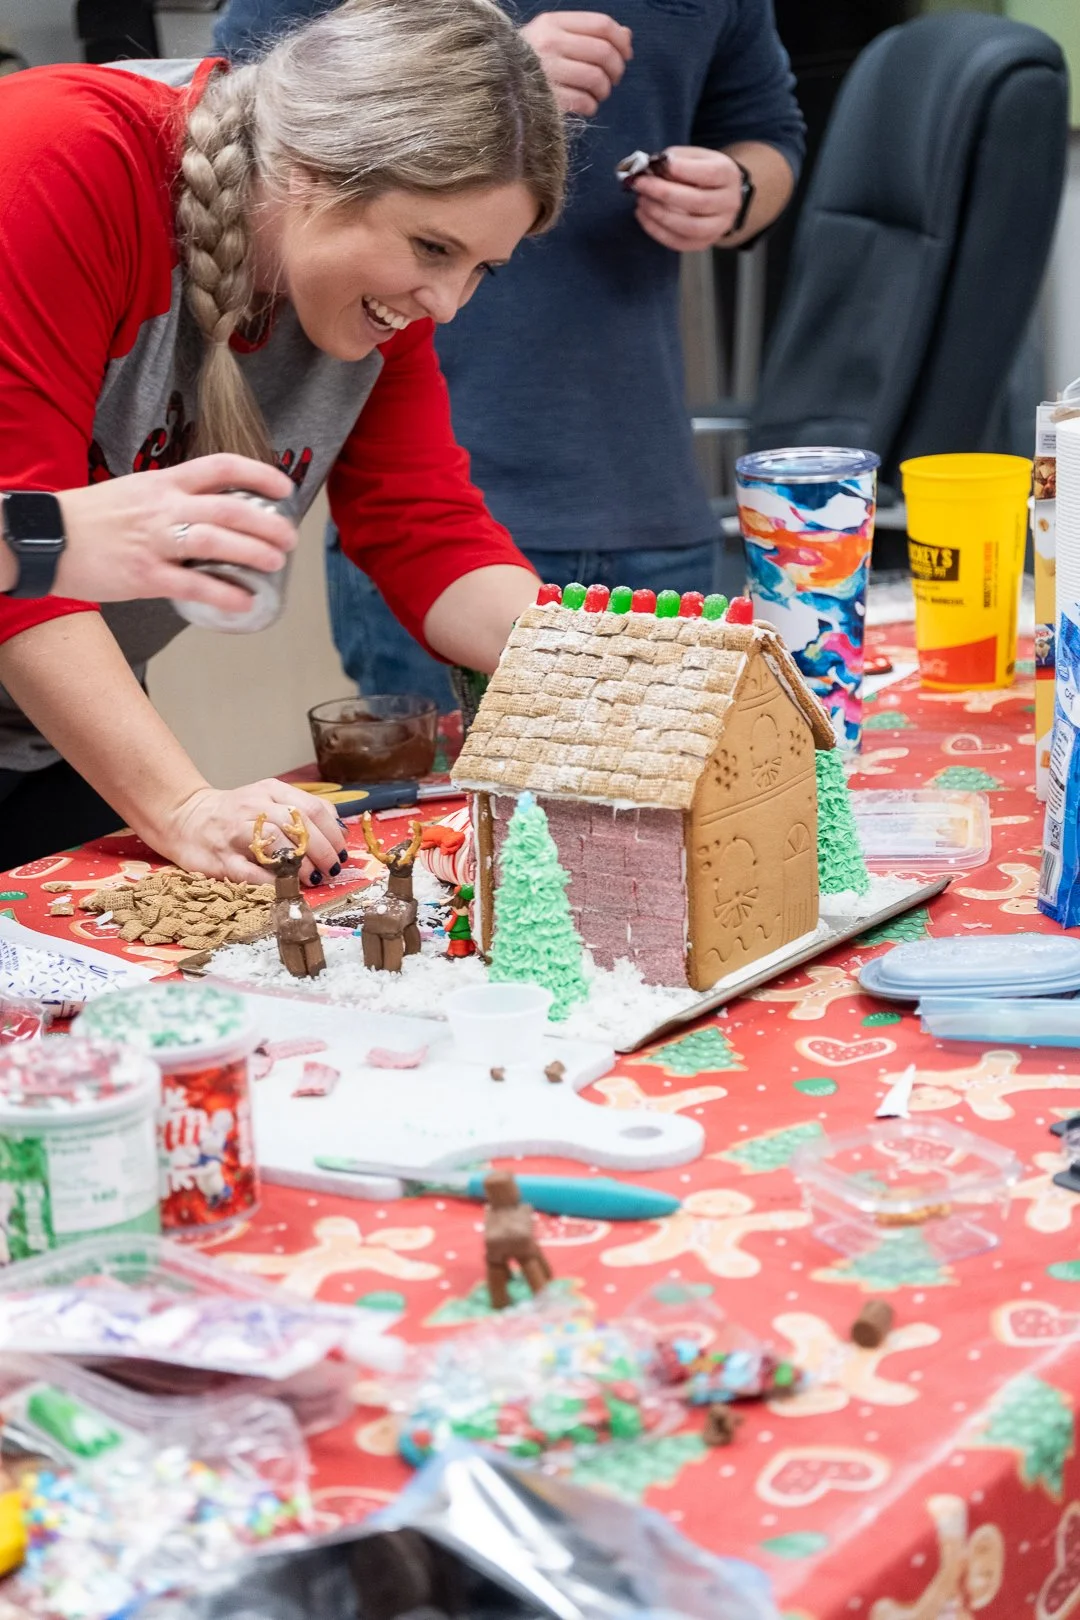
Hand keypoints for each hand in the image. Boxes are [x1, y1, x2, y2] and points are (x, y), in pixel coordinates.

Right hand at [51, 456, 297, 608]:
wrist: (45, 537)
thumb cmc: (91, 518)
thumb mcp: (135, 492)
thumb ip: (172, 499)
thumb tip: (210, 514)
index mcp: (163, 483)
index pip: (220, 467)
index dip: (259, 475)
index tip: (285, 487)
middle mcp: (163, 508)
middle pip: (228, 509)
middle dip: (267, 524)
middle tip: (289, 539)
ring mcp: (154, 542)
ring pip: (216, 543)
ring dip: (253, 553)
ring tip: (275, 564)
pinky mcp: (144, 576)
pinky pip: (194, 586)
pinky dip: (224, 594)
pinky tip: (245, 601)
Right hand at [153, 780, 347, 886]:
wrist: (185, 818)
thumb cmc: (236, 814)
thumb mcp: (269, 801)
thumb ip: (303, 812)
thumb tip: (340, 833)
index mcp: (270, 791)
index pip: (312, 808)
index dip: (332, 833)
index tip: (341, 852)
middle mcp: (253, 808)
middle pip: (298, 826)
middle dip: (322, 851)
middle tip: (332, 870)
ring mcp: (235, 832)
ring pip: (276, 844)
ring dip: (301, 865)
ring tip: (314, 878)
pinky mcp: (220, 859)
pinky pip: (251, 871)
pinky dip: (273, 881)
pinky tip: (286, 887)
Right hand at [520, 11, 631, 116]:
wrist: (491, 86)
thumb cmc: (528, 62)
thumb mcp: (554, 37)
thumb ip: (589, 33)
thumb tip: (626, 36)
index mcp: (552, 23)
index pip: (602, 25)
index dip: (621, 41)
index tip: (626, 54)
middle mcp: (549, 44)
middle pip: (603, 52)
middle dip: (616, 69)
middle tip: (613, 79)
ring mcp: (546, 72)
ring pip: (596, 78)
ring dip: (604, 89)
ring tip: (597, 93)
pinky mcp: (547, 100)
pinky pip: (585, 102)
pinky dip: (592, 106)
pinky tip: (585, 104)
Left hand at [628, 146, 746, 251]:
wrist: (718, 195)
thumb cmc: (701, 172)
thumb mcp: (694, 156)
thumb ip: (676, 159)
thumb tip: (650, 170)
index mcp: (729, 175)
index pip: (710, 173)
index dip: (684, 170)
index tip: (661, 165)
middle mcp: (729, 202)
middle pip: (698, 202)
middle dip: (664, 193)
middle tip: (641, 184)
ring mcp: (719, 227)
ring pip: (689, 227)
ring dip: (660, 215)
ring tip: (641, 201)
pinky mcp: (704, 243)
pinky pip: (680, 243)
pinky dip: (657, 231)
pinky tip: (643, 216)